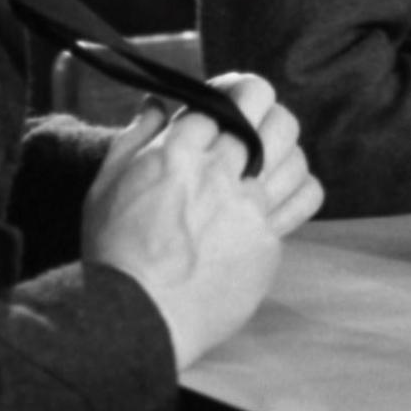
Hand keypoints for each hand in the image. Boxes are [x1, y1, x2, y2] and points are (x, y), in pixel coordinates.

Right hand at [82, 73, 319, 370]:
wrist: (137, 318)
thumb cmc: (114, 253)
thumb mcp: (105, 187)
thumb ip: (135, 138)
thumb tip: (158, 104)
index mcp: (177, 153)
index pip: (227, 98)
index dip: (230, 93)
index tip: (225, 101)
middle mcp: (219, 172)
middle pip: (267, 113)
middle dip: (262, 107)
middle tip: (252, 120)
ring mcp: (248, 207)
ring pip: (293, 149)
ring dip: (282, 143)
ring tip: (268, 154)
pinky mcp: (267, 240)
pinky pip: (304, 197)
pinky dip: (301, 184)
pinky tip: (285, 187)